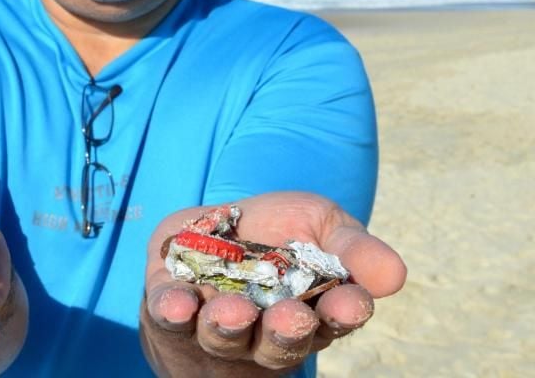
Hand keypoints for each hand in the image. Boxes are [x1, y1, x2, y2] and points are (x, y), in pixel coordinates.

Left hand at [141, 192, 405, 376]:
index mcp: (312, 310)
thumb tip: (394, 275)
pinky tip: (178, 304)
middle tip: (291, 317)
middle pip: (280, 342)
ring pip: (224, 336)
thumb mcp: (321, 223)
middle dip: (285, 331)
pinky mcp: (171, 310)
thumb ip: (352, 247)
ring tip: (232, 312)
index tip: (351, 302)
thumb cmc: (277, 232)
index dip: (344, 312)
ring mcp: (214, 324)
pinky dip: (174, 312)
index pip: (334, 318)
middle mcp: (265, 331)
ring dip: (229, 326)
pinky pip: (170, 319)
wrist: (210, 236)